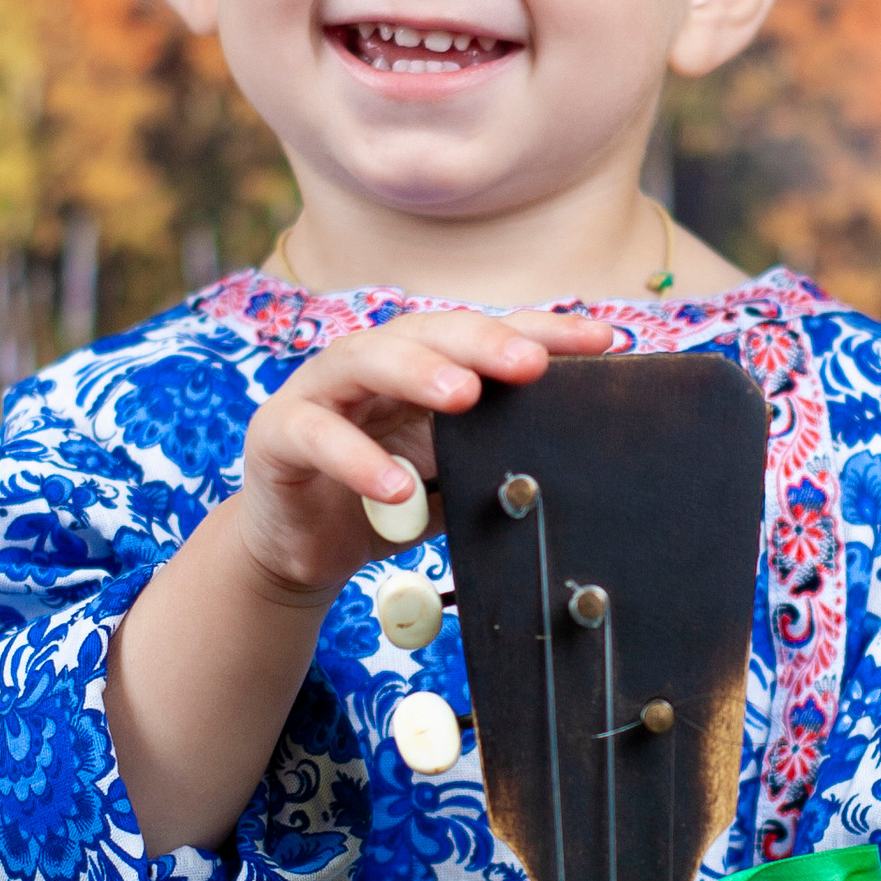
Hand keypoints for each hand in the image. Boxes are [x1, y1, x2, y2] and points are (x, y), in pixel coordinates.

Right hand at [229, 304, 615, 607]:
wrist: (302, 550)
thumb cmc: (384, 501)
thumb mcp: (451, 475)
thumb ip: (491, 452)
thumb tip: (568, 449)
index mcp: (420, 363)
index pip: (485, 337)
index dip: (542, 332)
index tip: (603, 342)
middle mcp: (371, 362)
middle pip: (428, 331)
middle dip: (483, 342)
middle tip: (531, 363)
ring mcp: (319, 391)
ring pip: (366, 360)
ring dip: (417, 373)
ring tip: (464, 397)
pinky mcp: (277, 434)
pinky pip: (318, 436)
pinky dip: (359, 460)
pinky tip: (398, 489)